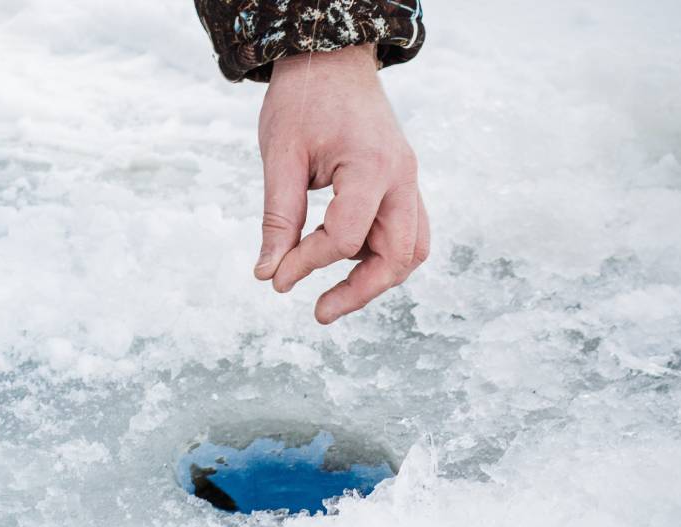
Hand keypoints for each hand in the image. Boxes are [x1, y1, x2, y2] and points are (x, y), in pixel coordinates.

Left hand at [255, 44, 428, 324]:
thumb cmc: (303, 100)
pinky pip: (406, 232)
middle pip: (400, 256)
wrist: (330, 58)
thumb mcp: (281, 156)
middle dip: (360, 291)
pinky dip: (380, 255)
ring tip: (332, 297)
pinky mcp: (402, 183)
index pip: (345, 238)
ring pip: (411, 249)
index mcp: (373, 168)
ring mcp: (408, 180)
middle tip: (319, 313)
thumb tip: (268, 274)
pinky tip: (343, 263)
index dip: (307, 263)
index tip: (275, 278)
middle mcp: (403, 178)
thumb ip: (279, 218)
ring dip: (376, 278)